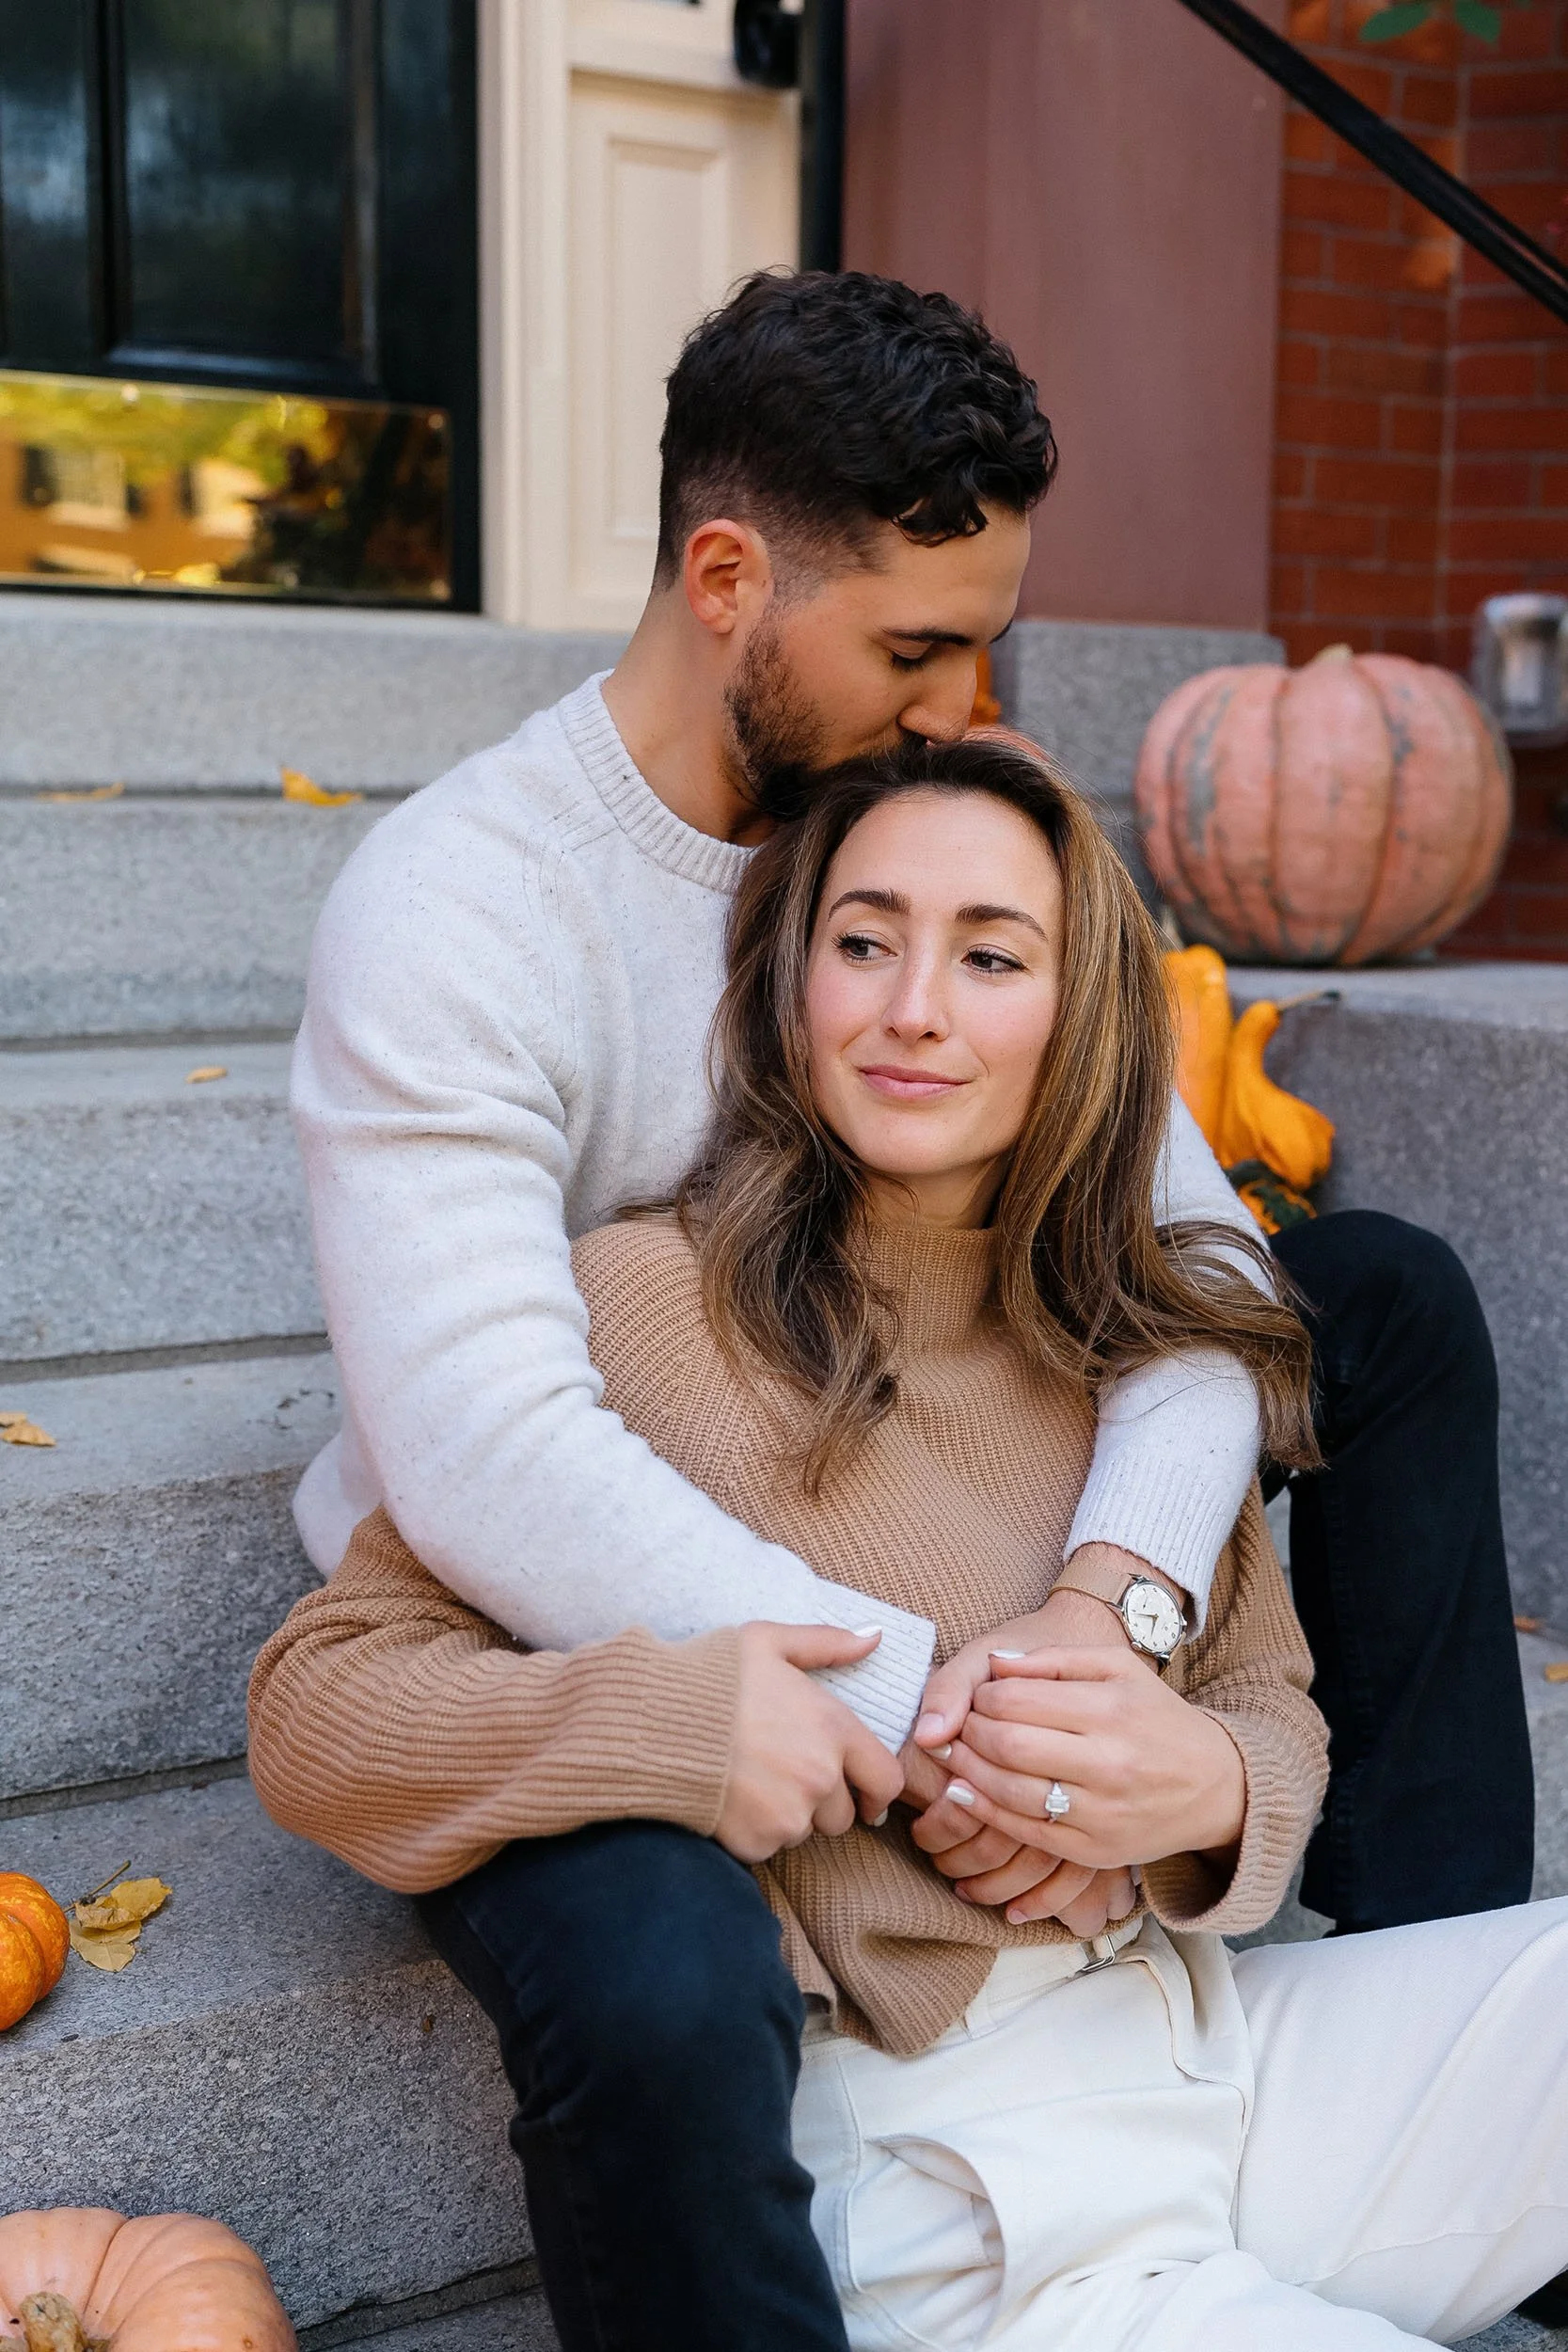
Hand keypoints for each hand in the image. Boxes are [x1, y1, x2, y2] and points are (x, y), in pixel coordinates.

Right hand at [715, 1623, 904, 1864]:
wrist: (651, 1722)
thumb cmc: (710, 1677)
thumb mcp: (768, 1642)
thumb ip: (828, 1643)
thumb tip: (875, 1637)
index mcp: (833, 1730)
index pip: (886, 1780)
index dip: (876, 1790)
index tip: (862, 1794)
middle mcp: (820, 1778)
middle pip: (843, 1815)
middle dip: (821, 1801)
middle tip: (782, 1773)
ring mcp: (789, 1815)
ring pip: (804, 1830)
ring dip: (787, 1815)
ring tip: (750, 1781)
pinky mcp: (757, 1843)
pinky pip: (769, 1847)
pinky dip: (754, 1831)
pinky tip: (730, 1799)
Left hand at [899, 1577, 1142, 1915]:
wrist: (1214, 1786)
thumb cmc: (1157, 1717)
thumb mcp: (1119, 1668)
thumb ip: (1056, 1658)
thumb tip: (995, 1662)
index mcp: (1111, 1710)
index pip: (1018, 1700)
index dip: (982, 1697)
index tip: (977, 1696)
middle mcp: (1108, 1763)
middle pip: (1008, 1745)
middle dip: (969, 1732)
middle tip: (960, 1725)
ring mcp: (1101, 1813)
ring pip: (1010, 1792)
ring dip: (968, 1771)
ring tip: (955, 1755)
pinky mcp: (1095, 1852)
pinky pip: (1025, 1833)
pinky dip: (985, 1813)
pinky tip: (964, 1793)